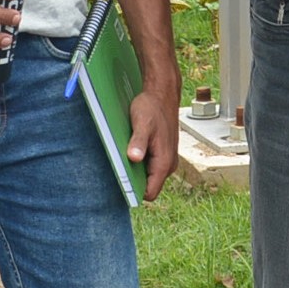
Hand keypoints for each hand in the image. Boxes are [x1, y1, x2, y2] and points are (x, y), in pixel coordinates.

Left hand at [127, 76, 178, 200]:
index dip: (134, 192)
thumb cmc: (152, 107)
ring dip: (136, 171)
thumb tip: (134, 158)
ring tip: (126, 155)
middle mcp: (168, 165)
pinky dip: (140, 163)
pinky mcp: (163, 154)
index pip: (150, 193)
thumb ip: (138, 142)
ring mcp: (167, 160)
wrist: (162, 94)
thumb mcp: (142, 123)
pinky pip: (150, 167)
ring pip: (149, 177)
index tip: (120, 183)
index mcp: (164, 162)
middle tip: (119, 167)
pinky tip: (132, 149)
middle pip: (149, 187)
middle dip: (133, 181)